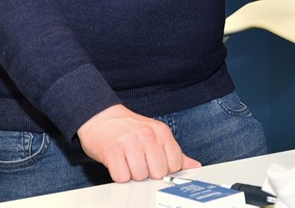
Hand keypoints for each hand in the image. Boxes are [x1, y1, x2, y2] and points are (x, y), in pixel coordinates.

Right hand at [76, 105, 200, 182]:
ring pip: (140, 177)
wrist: (99, 117)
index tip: (154, 164)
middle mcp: (148, 135)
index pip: (175, 165)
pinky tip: (117, 163)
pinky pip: (122, 177)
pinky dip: (118, 175)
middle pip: (158, 173)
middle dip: (148, 173)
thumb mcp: (154, 135)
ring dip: (132, 174)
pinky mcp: (113, 151)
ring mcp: (130, 143)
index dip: (164, 169)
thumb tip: (194, 166)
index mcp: (161, 132)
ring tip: (127, 160)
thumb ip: (175, 152)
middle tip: (138, 161)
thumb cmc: (128, 129)